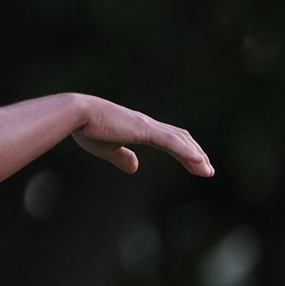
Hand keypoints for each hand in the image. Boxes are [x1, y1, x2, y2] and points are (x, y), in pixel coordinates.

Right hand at [71, 95, 213, 176]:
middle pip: (180, 138)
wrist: (77, 114)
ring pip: (179, 140)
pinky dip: (186, 151)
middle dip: (195, 153)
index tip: (195, 165)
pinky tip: (198, 160)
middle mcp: (147, 124)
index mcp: (138, 128)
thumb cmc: (86, 129)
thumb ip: (122, 158)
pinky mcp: (143, 129)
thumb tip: (135, 168)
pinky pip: (171, 141)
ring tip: (207, 171)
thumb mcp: (107, 149)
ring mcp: (147, 125)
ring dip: (196, 155)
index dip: (184, 152)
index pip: (169, 139)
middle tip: (207, 170)